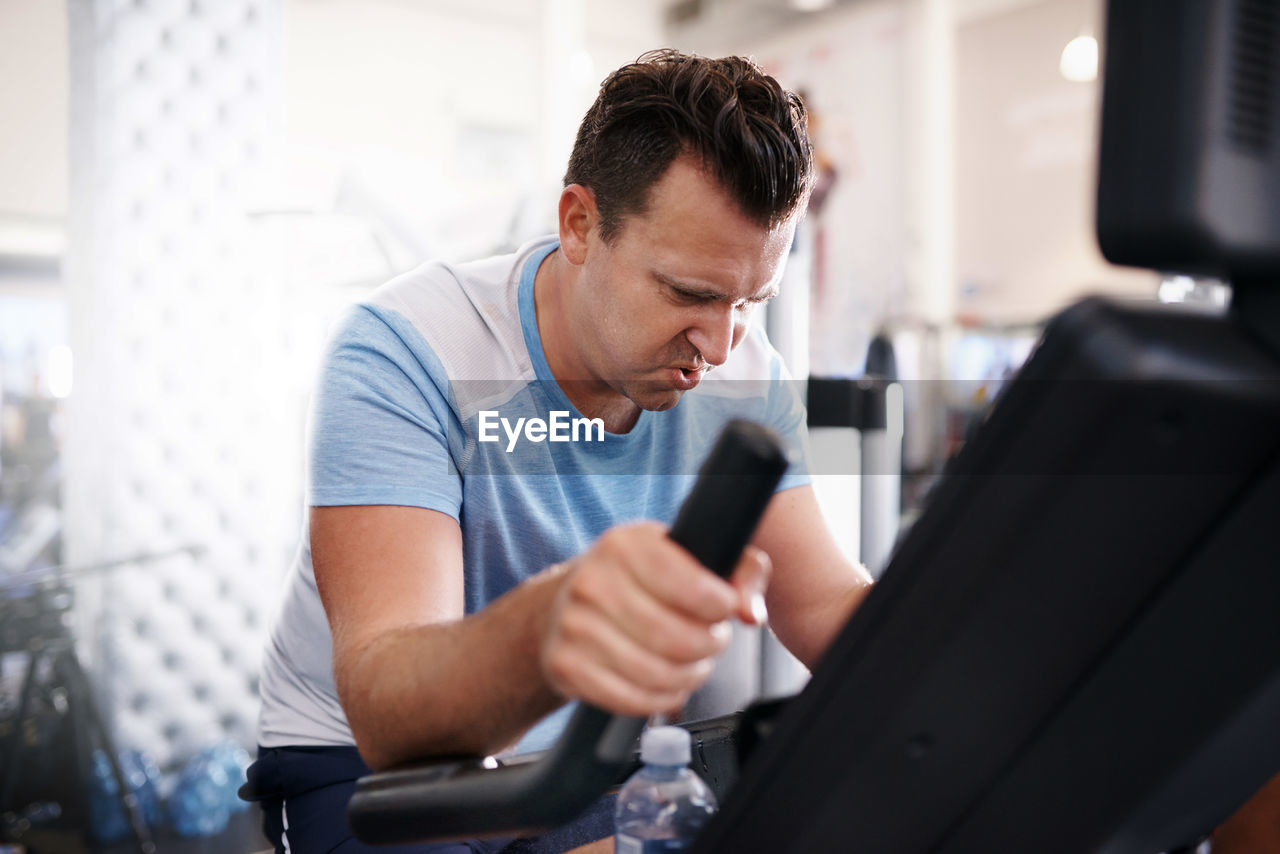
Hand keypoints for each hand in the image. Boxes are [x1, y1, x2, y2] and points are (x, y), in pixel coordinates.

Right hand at [540, 522, 771, 716]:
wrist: (569, 600)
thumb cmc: (638, 578)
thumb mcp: (687, 554)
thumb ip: (738, 569)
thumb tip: (749, 611)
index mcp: (625, 545)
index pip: (692, 587)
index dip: (721, 607)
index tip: (723, 609)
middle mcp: (592, 581)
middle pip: (677, 639)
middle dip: (708, 647)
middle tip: (712, 641)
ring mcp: (574, 625)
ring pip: (656, 674)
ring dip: (689, 677)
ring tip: (693, 663)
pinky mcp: (566, 665)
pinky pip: (630, 700)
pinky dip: (661, 700)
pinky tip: (668, 685)